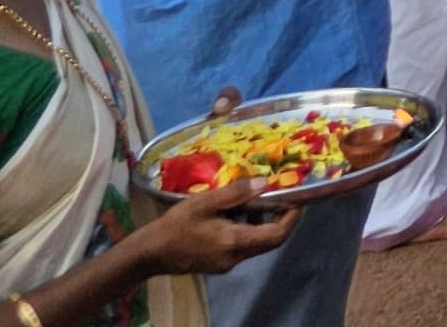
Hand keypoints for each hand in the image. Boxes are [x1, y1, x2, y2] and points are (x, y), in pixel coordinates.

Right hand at [138, 176, 305, 272]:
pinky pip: (244, 246)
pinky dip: (248, 229)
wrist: (150, 254)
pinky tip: (236, 213)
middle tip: (280, 196)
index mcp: (235, 242)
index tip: (296, 198)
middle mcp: (236, 258)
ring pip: (258, 244)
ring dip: (263, 223)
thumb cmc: (176, 225)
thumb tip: (265, 182)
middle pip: (271, 241)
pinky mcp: (219, 264)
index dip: (292, 217)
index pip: (277, 235)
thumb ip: (236, 193)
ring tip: (257, 199)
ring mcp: (227, 263)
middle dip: (281, 219)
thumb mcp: (205, 202)